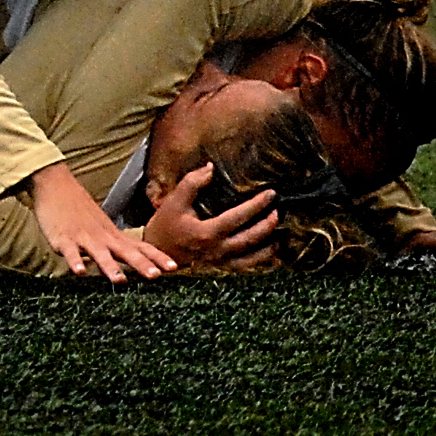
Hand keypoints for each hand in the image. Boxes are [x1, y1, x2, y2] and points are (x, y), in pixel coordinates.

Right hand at [27, 161, 176, 281]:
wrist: (55, 184)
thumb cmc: (78, 210)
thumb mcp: (102, 227)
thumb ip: (115, 245)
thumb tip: (134, 261)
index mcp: (112, 235)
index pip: (140, 247)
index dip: (157, 257)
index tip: (174, 268)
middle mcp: (102, 237)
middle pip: (125, 252)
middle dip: (141, 264)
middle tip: (156, 276)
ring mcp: (83, 237)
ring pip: (99, 253)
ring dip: (110, 267)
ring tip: (120, 281)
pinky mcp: (63, 238)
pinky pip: (70, 252)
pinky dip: (75, 261)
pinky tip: (80, 272)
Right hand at [143, 163, 280, 271]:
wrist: (156, 250)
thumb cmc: (164, 225)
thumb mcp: (174, 201)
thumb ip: (192, 183)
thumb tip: (210, 168)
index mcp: (206, 233)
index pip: (238, 217)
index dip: (256, 205)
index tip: (270, 194)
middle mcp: (216, 250)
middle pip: (250, 239)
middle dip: (267, 224)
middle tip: (277, 210)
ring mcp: (219, 261)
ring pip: (251, 258)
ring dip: (268, 246)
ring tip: (279, 232)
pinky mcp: (219, 266)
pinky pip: (245, 267)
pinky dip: (260, 261)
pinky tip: (271, 255)